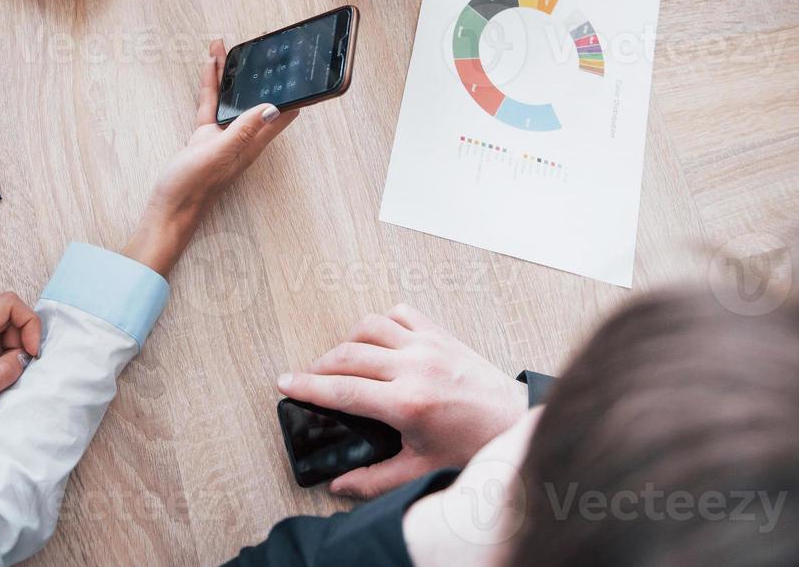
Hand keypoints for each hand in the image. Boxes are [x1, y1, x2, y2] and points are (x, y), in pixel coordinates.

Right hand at [128, 39, 297, 274]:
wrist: (168, 210)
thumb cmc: (193, 188)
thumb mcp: (219, 154)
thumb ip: (242, 130)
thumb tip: (272, 108)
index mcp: (252, 142)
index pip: (282, 112)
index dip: (291, 89)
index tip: (293, 65)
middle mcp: (243, 137)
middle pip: (257, 98)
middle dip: (260, 73)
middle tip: (260, 45)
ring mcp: (224, 136)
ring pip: (232, 97)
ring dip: (232, 73)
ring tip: (229, 47)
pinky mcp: (205, 137)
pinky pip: (211, 105)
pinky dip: (211, 86)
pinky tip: (210, 68)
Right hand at [277, 304, 527, 498]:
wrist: (514, 422)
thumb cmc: (473, 447)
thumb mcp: (422, 469)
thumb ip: (375, 480)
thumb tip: (338, 484)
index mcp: (407, 403)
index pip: (342, 391)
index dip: (307, 386)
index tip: (284, 383)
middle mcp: (414, 367)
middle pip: (348, 355)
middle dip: (319, 366)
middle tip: (306, 378)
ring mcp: (428, 345)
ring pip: (369, 327)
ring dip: (347, 341)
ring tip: (341, 361)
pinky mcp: (441, 334)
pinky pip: (400, 314)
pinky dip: (381, 323)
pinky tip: (378, 341)